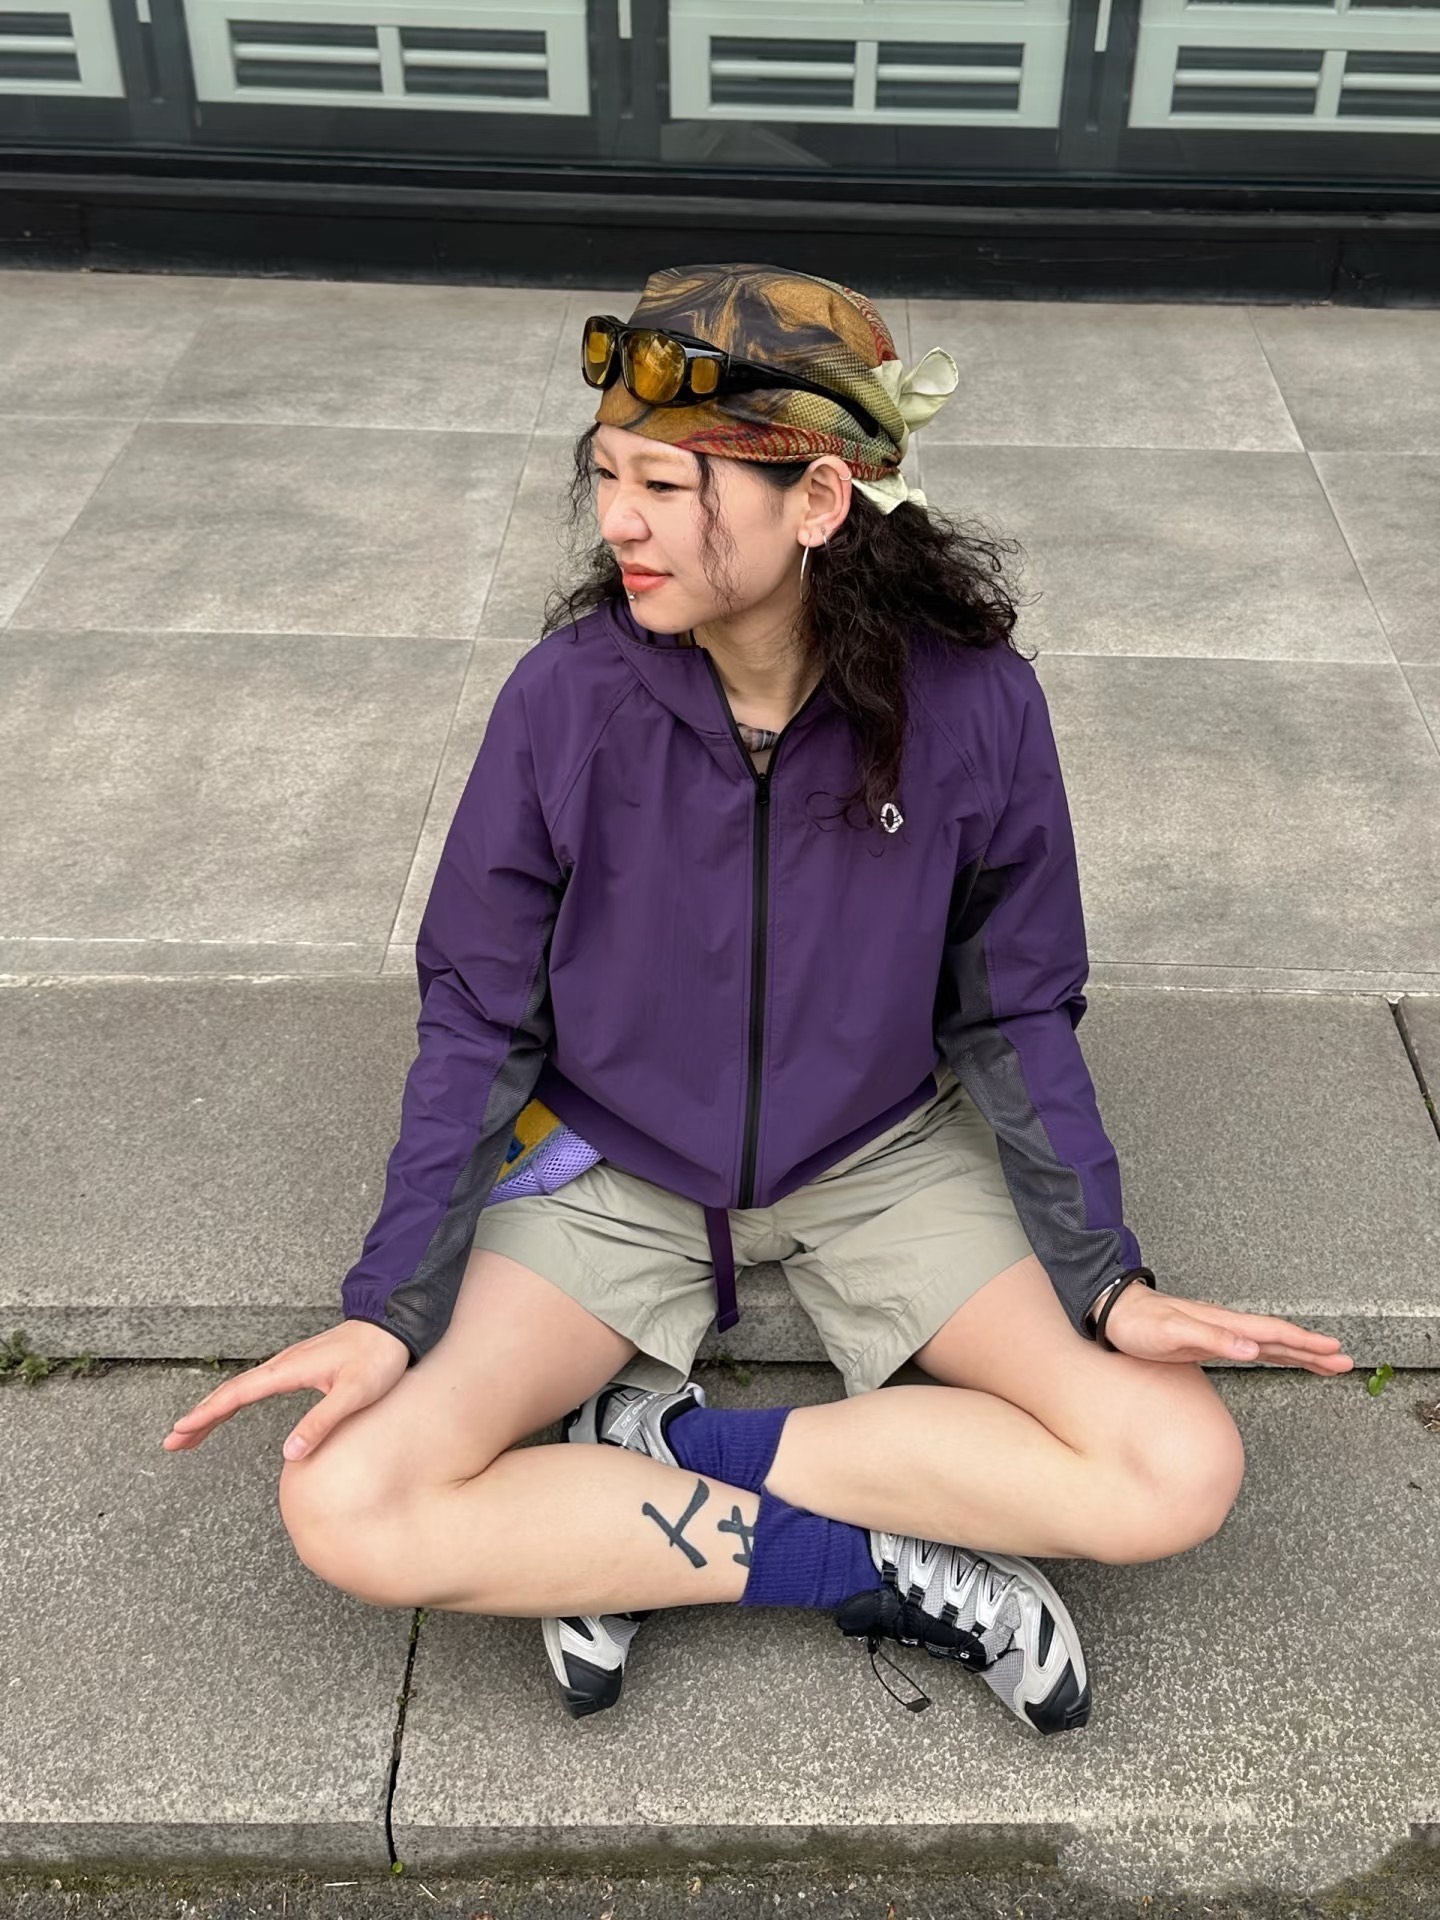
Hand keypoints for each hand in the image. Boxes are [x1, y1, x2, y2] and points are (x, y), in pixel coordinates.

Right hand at [160, 1319, 410, 1459]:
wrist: (395, 1326)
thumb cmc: (378, 1357)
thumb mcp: (354, 1393)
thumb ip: (321, 1422)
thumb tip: (288, 1454)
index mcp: (290, 1369)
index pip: (238, 1395)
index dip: (207, 1414)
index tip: (180, 1431)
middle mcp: (283, 1364)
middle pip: (231, 1393)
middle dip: (200, 1417)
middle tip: (173, 1443)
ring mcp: (290, 1364)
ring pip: (241, 1389)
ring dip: (213, 1410)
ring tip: (191, 1433)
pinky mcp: (299, 1366)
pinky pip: (256, 1385)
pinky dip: (235, 1400)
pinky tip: (230, 1411)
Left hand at [1102, 1284, 1354, 1373]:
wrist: (1115, 1314)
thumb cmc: (1139, 1324)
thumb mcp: (1172, 1332)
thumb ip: (1211, 1338)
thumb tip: (1251, 1347)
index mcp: (1223, 1323)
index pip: (1273, 1332)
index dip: (1304, 1342)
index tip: (1333, 1350)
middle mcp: (1227, 1326)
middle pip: (1280, 1338)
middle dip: (1313, 1350)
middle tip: (1344, 1362)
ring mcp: (1220, 1333)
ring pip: (1270, 1343)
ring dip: (1299, 1353)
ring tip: (1327, 1363)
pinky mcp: (1210, 1342)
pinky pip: (1252, 1348)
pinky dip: (1273, 1353)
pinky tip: (1281, 1357)